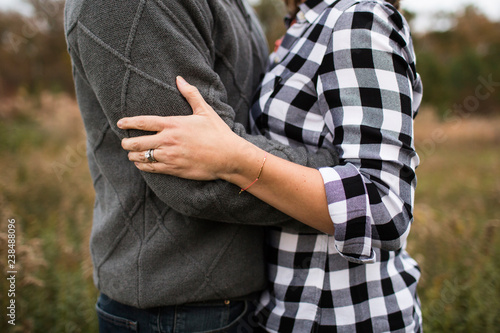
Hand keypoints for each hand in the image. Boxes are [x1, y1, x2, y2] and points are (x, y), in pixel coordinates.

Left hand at [118, 76, 250, 180]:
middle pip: (137, 142)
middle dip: (127, 142)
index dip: (129, 122)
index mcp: (173, 124)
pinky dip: (143, 166)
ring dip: (134, 155)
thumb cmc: (218, 133)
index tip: (119, 123)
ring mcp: (170, 156)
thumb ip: (190, 94)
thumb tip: (179, 78)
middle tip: (124, 142)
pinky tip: (142, 164)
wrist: (229, 156)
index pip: (144, 122)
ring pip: (142, 156)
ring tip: (131, 154)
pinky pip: (151, 168)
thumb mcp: (205, 111)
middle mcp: (168, 140)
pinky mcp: (174, 169)